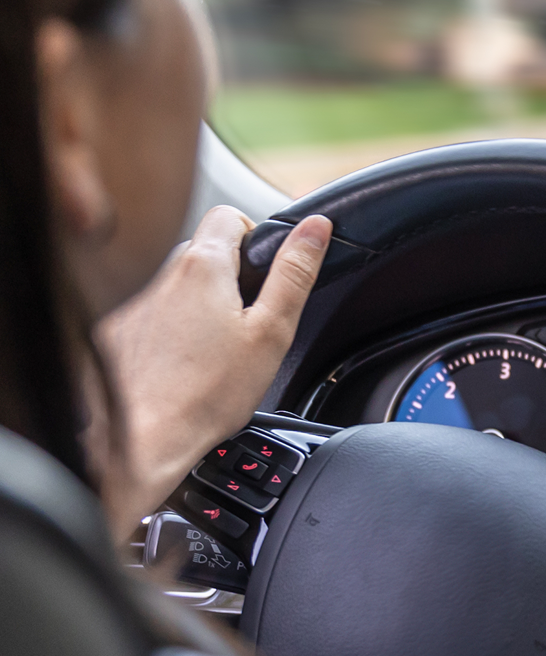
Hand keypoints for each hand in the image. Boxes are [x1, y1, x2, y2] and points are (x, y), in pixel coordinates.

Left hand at [96, 207, 331, 531]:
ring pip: (179, 288)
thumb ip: (295, 273)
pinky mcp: (119, 335)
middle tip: (250, 321)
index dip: (257, 237)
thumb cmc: (208, 393)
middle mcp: (162, 278)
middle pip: (205, 253)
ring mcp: (136, 306)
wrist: (142, 440)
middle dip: (233, 277)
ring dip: (202, 307)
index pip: (230, 216)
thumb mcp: (272, 331)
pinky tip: (185, 368)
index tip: (267, 274)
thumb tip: (315, 228)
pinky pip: (154, 318)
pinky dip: (173, 334)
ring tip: (217, 352)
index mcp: (203, 267)